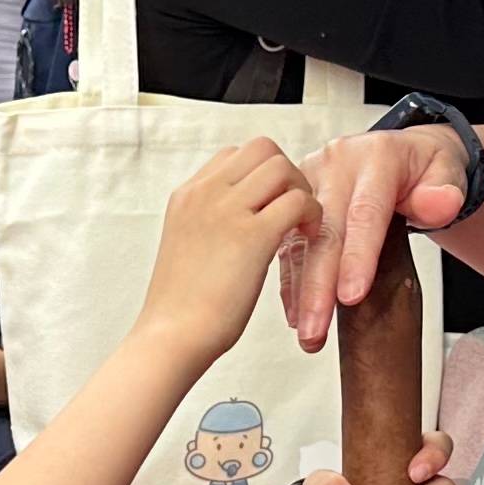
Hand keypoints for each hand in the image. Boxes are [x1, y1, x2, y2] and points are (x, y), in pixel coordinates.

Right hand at [135, 138, 327, 372]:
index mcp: (187, 195)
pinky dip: (312, 214)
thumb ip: (209, 223)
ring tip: (302, 224)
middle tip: (293, 209)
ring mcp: (227, 210)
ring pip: (282, 167)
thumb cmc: (181, 306)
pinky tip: (308, 237)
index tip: (270, 205)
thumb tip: (240, 221)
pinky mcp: (252, 235)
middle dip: (287, 174)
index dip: (261, 176)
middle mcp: (204, 193)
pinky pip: (297, 201)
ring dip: (302, 190)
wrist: (171, 336)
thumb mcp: (186, 247)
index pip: (234, 155)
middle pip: (261, 149)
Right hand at [288, 125, 473, 348]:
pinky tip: (297, 314)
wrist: (405, 152)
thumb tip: (440, 203)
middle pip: (325, 232)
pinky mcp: (297, 200)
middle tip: (317, 331)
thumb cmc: (424, 168)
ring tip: (309, 334)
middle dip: (318, 287)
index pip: (365, 213)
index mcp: (375, 155)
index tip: (352, 297)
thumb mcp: (448, 172)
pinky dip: (293, 282)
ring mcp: (311, 180)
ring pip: (301, 242)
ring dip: (302, 292)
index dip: (357, 257)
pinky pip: (290, 244)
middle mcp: (336, 163)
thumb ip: (446, 190)